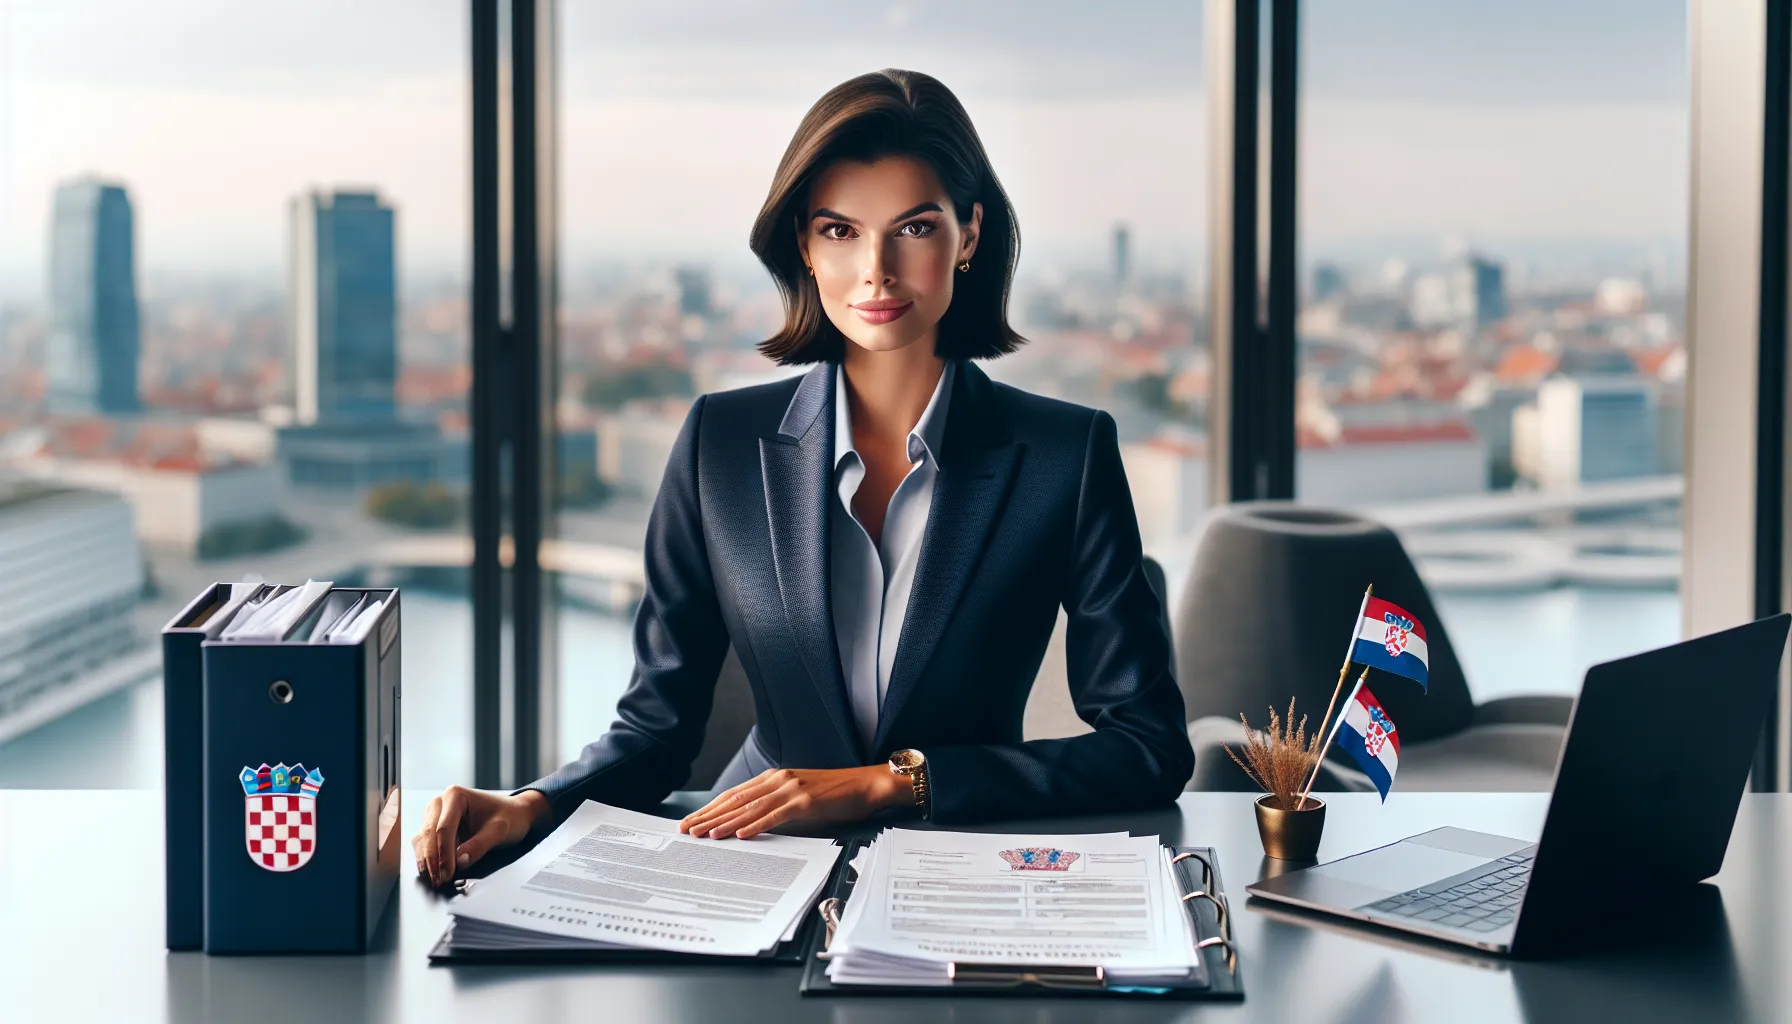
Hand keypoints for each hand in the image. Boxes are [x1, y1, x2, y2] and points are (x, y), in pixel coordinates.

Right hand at [411, 786, 550, 885]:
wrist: (513, 814)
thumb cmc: (508, 817)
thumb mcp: (499, 830)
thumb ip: (479, 845)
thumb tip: (459, 862)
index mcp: (455, 795)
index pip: (443, 828)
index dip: (444, 854)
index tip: (448, 873)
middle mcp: (439, 802)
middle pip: (428, 834)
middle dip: (433, 861)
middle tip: (439, 881)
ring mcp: (433, 814)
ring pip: (422, 840)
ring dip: (427, 862)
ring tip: (436, 880)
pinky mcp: (432, 827)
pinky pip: (424, 844)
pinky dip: (427, 859)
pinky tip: (433, 874)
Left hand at [679, 766, 911, 839]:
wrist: (867, 784)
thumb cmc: (835, 793)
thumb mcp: (799, 796)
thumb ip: (776, 805)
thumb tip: (750, 824)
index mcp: (775, 778)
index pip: (734, 795)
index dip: (710, 808)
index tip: (691, 821)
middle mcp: (779, 780)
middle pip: (735, 800)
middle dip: (709, 816)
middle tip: (686, 831)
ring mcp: (792, 789)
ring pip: (750, 808)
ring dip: (725, 823)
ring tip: (705, 835)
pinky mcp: (806, 801)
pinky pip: (775, 816)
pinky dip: (755, 826)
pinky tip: (740, 835)